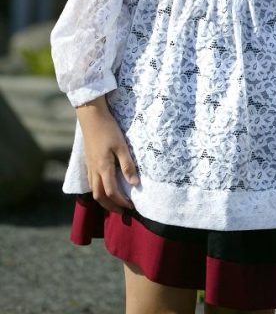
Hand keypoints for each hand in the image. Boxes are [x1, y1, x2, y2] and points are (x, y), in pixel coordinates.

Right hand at [76, 96, 138, 212]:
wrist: (91, 116)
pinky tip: (103, 187)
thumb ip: (127, 165)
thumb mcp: (121, 146)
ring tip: (114, 203)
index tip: (131, 206)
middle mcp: (94, 170)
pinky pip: (91, 182)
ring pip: (93, 190)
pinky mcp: (87, 161)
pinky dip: (97, 190)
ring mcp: (89, 166)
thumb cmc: (108, 129)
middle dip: (111, 206)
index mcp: (103, 168)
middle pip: (100, 196)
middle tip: (122, 211)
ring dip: (103, 200)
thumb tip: (135, 183)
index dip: (121, 202)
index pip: (111, 192)